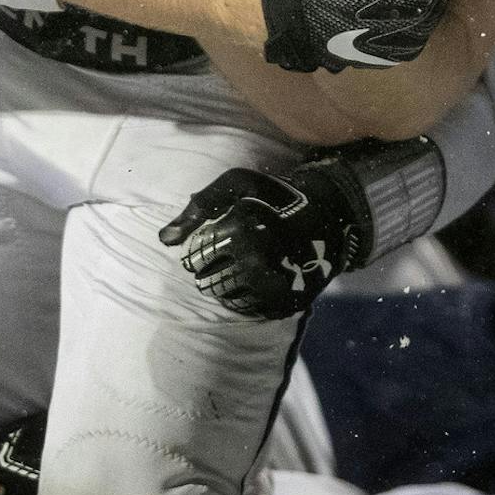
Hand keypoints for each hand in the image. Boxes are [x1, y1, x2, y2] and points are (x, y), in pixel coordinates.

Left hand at [157, 162, 372, 318]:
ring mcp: (271, 284)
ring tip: (245, 267)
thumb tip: (165, 239)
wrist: (329, 216)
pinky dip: (248, 298)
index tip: (216, 242)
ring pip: (227, 298)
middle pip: (208, 283)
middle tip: (232, 257)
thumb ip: (199, 207)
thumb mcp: (237, 184)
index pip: (195, 259)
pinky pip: (250, 310)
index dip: (200, 251)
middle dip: (213, 271)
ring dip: (229, 286)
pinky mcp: (285, 301)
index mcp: (238, 229)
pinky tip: (258, 280)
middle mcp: (254, 259)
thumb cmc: (274, 197)